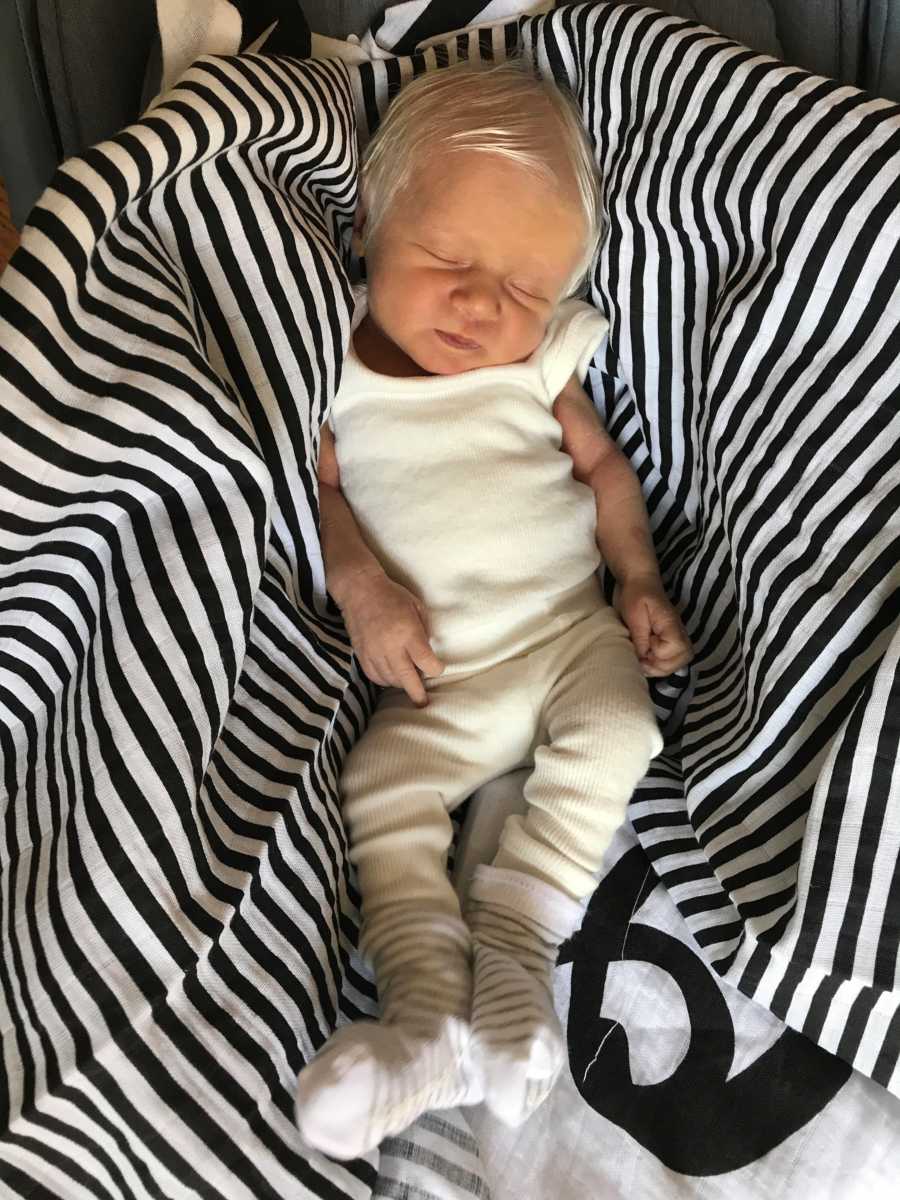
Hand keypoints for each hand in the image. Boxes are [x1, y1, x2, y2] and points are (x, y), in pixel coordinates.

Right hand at [338, 569, 443, 705]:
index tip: (437, 668)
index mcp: (408, 633)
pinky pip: (374, 676)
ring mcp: (374, 652)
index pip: (426, 662)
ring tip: (408, 683)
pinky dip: (384, 680)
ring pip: (390, 680)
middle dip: (417, 694)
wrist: (360, 590)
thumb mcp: (417, 607)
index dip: (435, 669)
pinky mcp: (361, 654)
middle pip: (407, 679)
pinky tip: (391, 678)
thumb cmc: (392, 596)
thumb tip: (427, 651)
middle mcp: (391, 647)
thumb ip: (424, 631)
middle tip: (423, 703)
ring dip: (401, 684)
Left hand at [613, 575, 692, 676]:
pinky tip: (646, 659)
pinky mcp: (669, 640)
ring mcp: (676, 637)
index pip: (674, 649)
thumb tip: (643, 657)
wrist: (639, 581)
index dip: (656, 652)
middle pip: (682, 661)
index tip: (645, 641)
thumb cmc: (635, 594)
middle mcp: (679, 633)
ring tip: (643, 660)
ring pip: (677, 664)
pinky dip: (659, 665)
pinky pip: (671, 661)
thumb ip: (640, 637)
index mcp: (671, 624)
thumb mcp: (634, 614)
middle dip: (660, 667)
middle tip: (642, 657)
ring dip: (659, 668)